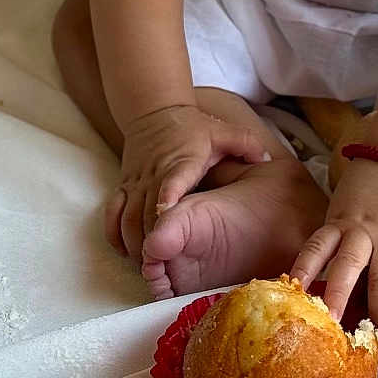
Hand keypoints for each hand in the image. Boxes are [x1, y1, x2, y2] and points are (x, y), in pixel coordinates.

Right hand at [104, 103, 269, 259]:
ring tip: (148, 264)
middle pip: (145, 213)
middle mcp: (154, 174)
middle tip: (162, 265)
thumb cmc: (192, 127)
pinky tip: (127, 251)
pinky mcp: (124, 186)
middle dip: (152, 241)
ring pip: (127, 218)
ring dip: (135, 243)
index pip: (172, 183)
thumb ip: (246, 143)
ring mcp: (136, 182)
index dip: (168, 202)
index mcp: (180, 162)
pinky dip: (115, 235)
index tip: (167, 221)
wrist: (153, 112)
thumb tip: (265, 159)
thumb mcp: (222, 131)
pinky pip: (112, 214)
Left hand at [289, 156, 377, 325]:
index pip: (317, 247)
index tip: (293, 293)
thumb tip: (319, 275)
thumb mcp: (341, 205)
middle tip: (332, 322)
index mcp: (340, 220)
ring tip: (375, 328)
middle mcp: (363, 229)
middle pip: (348, 266)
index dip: (303, 269)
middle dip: (338, 295)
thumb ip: (334, 236)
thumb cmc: (366, 185)